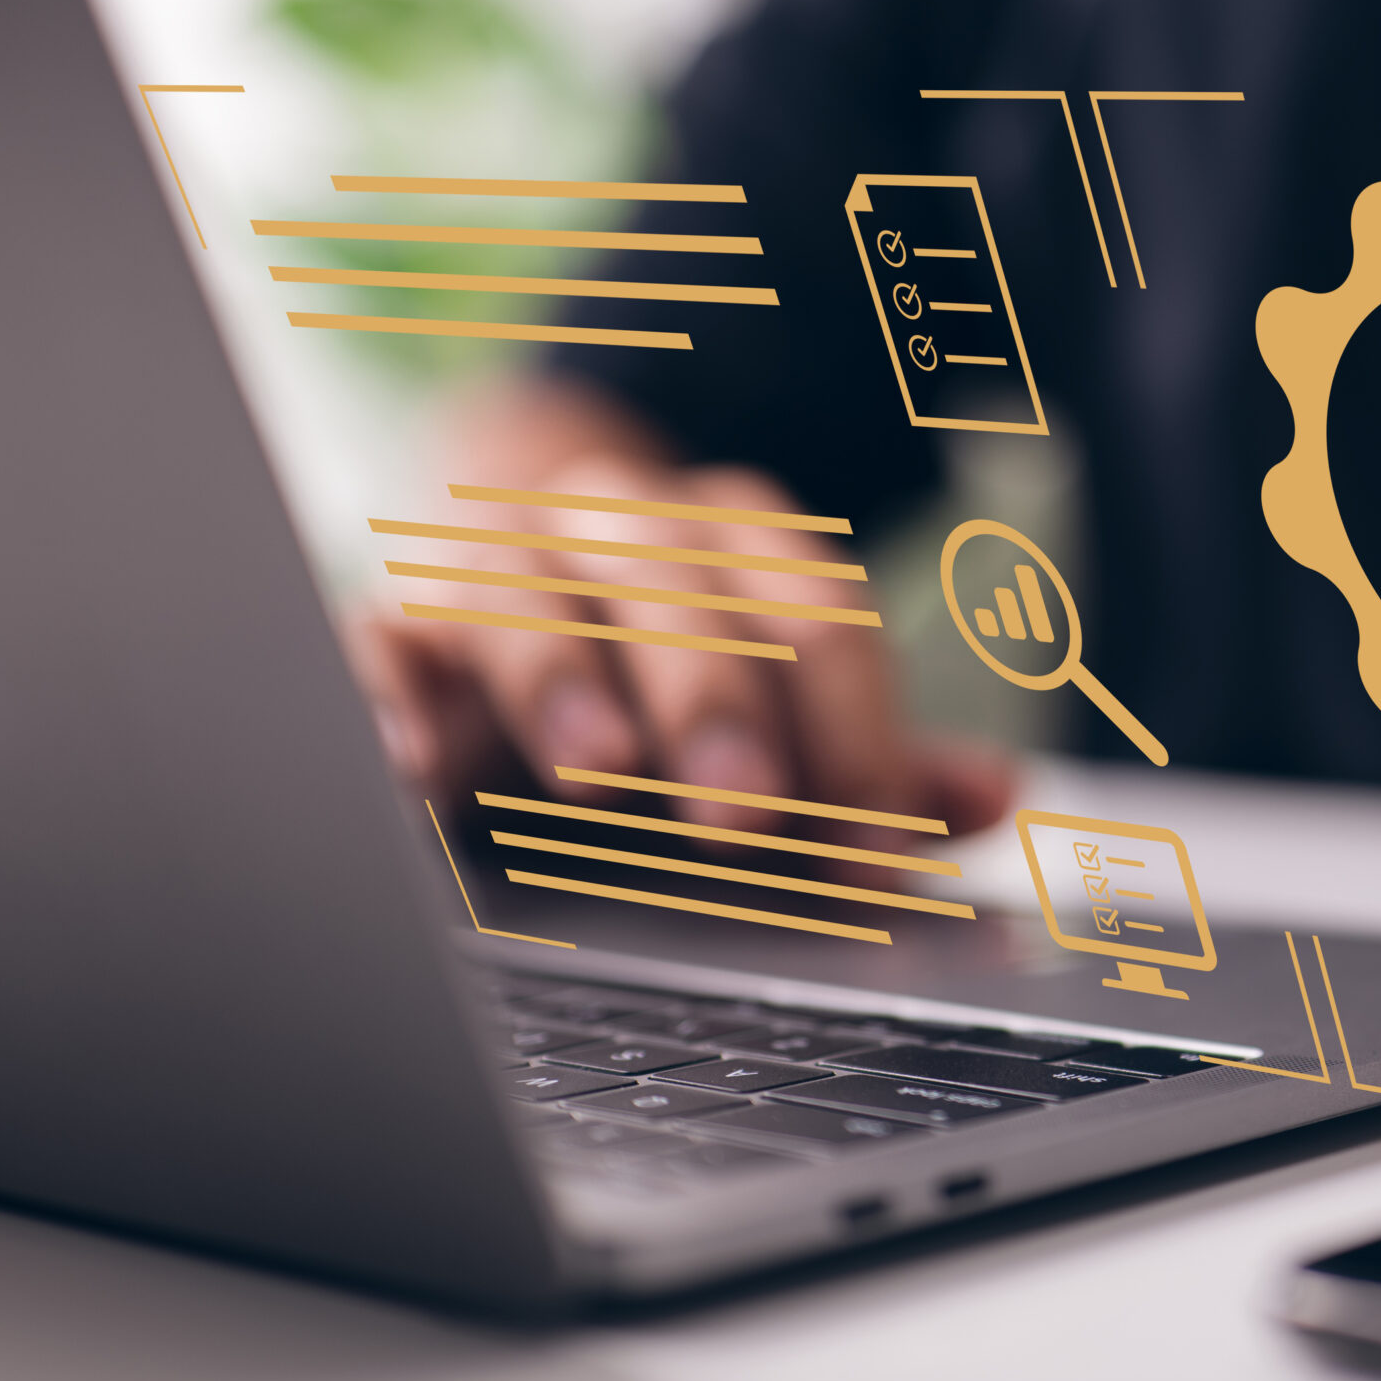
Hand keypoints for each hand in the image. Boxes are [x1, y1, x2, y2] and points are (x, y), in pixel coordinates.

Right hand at [347, 379, 1012, 838]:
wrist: (497, 584)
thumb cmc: (660, 675)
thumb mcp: (771, 722)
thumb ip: (870, 765)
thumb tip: (1002, 796)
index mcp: (742, 546)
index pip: (821, 623)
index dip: (856, 740)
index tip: (870, 851)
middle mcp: (624, 530)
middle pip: (686, 597)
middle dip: (719, 704)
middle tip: (746, 814)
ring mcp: (499, 565)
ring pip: (532, 595)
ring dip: (565, 679)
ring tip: (599, 772)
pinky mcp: (391, 620)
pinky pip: (378, 637)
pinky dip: (391, 689)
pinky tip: (415, 761)